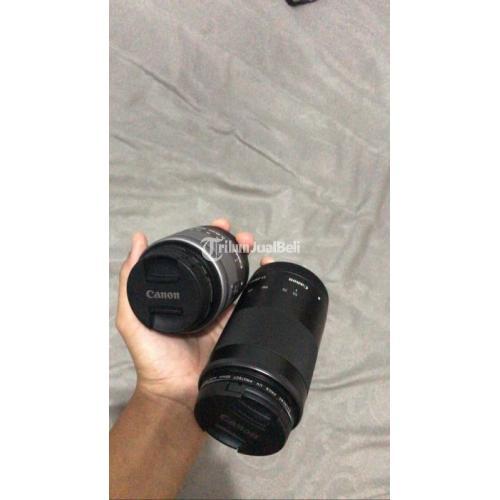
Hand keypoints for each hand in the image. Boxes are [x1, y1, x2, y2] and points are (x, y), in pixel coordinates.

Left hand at [116, 218, 266, 411]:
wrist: (177, 392)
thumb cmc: (151, 358)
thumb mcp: (131, 317)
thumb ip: (130, 281)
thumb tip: (138, 241)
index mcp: (179, 295)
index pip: (194, 259)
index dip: (206, 240)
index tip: (217, 226)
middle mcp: (199, 300)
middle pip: (218, 266)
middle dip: (231, 246)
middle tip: (239, 235)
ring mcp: (218, 313)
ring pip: (236, 280)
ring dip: (245, 260)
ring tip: (252, 245)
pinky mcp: (234, 326)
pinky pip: (248, 302)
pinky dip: (260, 285)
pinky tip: (266, 270)